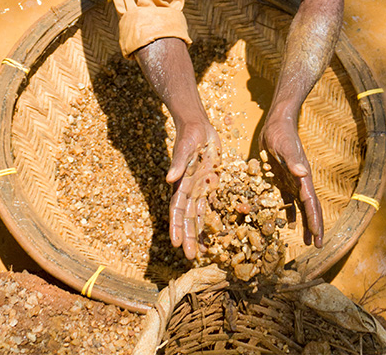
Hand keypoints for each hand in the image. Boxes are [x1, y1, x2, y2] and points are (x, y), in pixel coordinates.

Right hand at [166, 119, 221, 259]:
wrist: (200, 127)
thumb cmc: (189, 136)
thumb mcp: (185, 147)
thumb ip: (178, 163)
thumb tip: (169, 178)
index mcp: (181, 183)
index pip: (176, 210)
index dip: (176, 227)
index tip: (175, 244)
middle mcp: (189, 189)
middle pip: (187, 218)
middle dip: (188, 237)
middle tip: (190, 258)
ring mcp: (200, 188)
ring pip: (199, 216)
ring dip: (199, 233)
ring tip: (202, 252)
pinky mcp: (210, 184)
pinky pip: (211, 205)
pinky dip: (212, 218)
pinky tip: (216, 232)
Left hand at [260, 116, 322, 247]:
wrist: (277, 123)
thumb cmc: (280, 133)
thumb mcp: (284, 146)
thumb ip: (293, 160)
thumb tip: (303, 174)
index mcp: (303, 176)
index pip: (311, 203)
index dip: (314, 220)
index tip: (317, 237)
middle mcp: (300, 181)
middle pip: (310, 208)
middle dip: (314, 226)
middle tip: (316, 246)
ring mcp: (292, 180)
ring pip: (300, 206)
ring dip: (304, 223)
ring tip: (305, 240)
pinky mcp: (282, 178)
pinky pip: (287, 199)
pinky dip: (290, 211)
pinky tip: (289, 223)